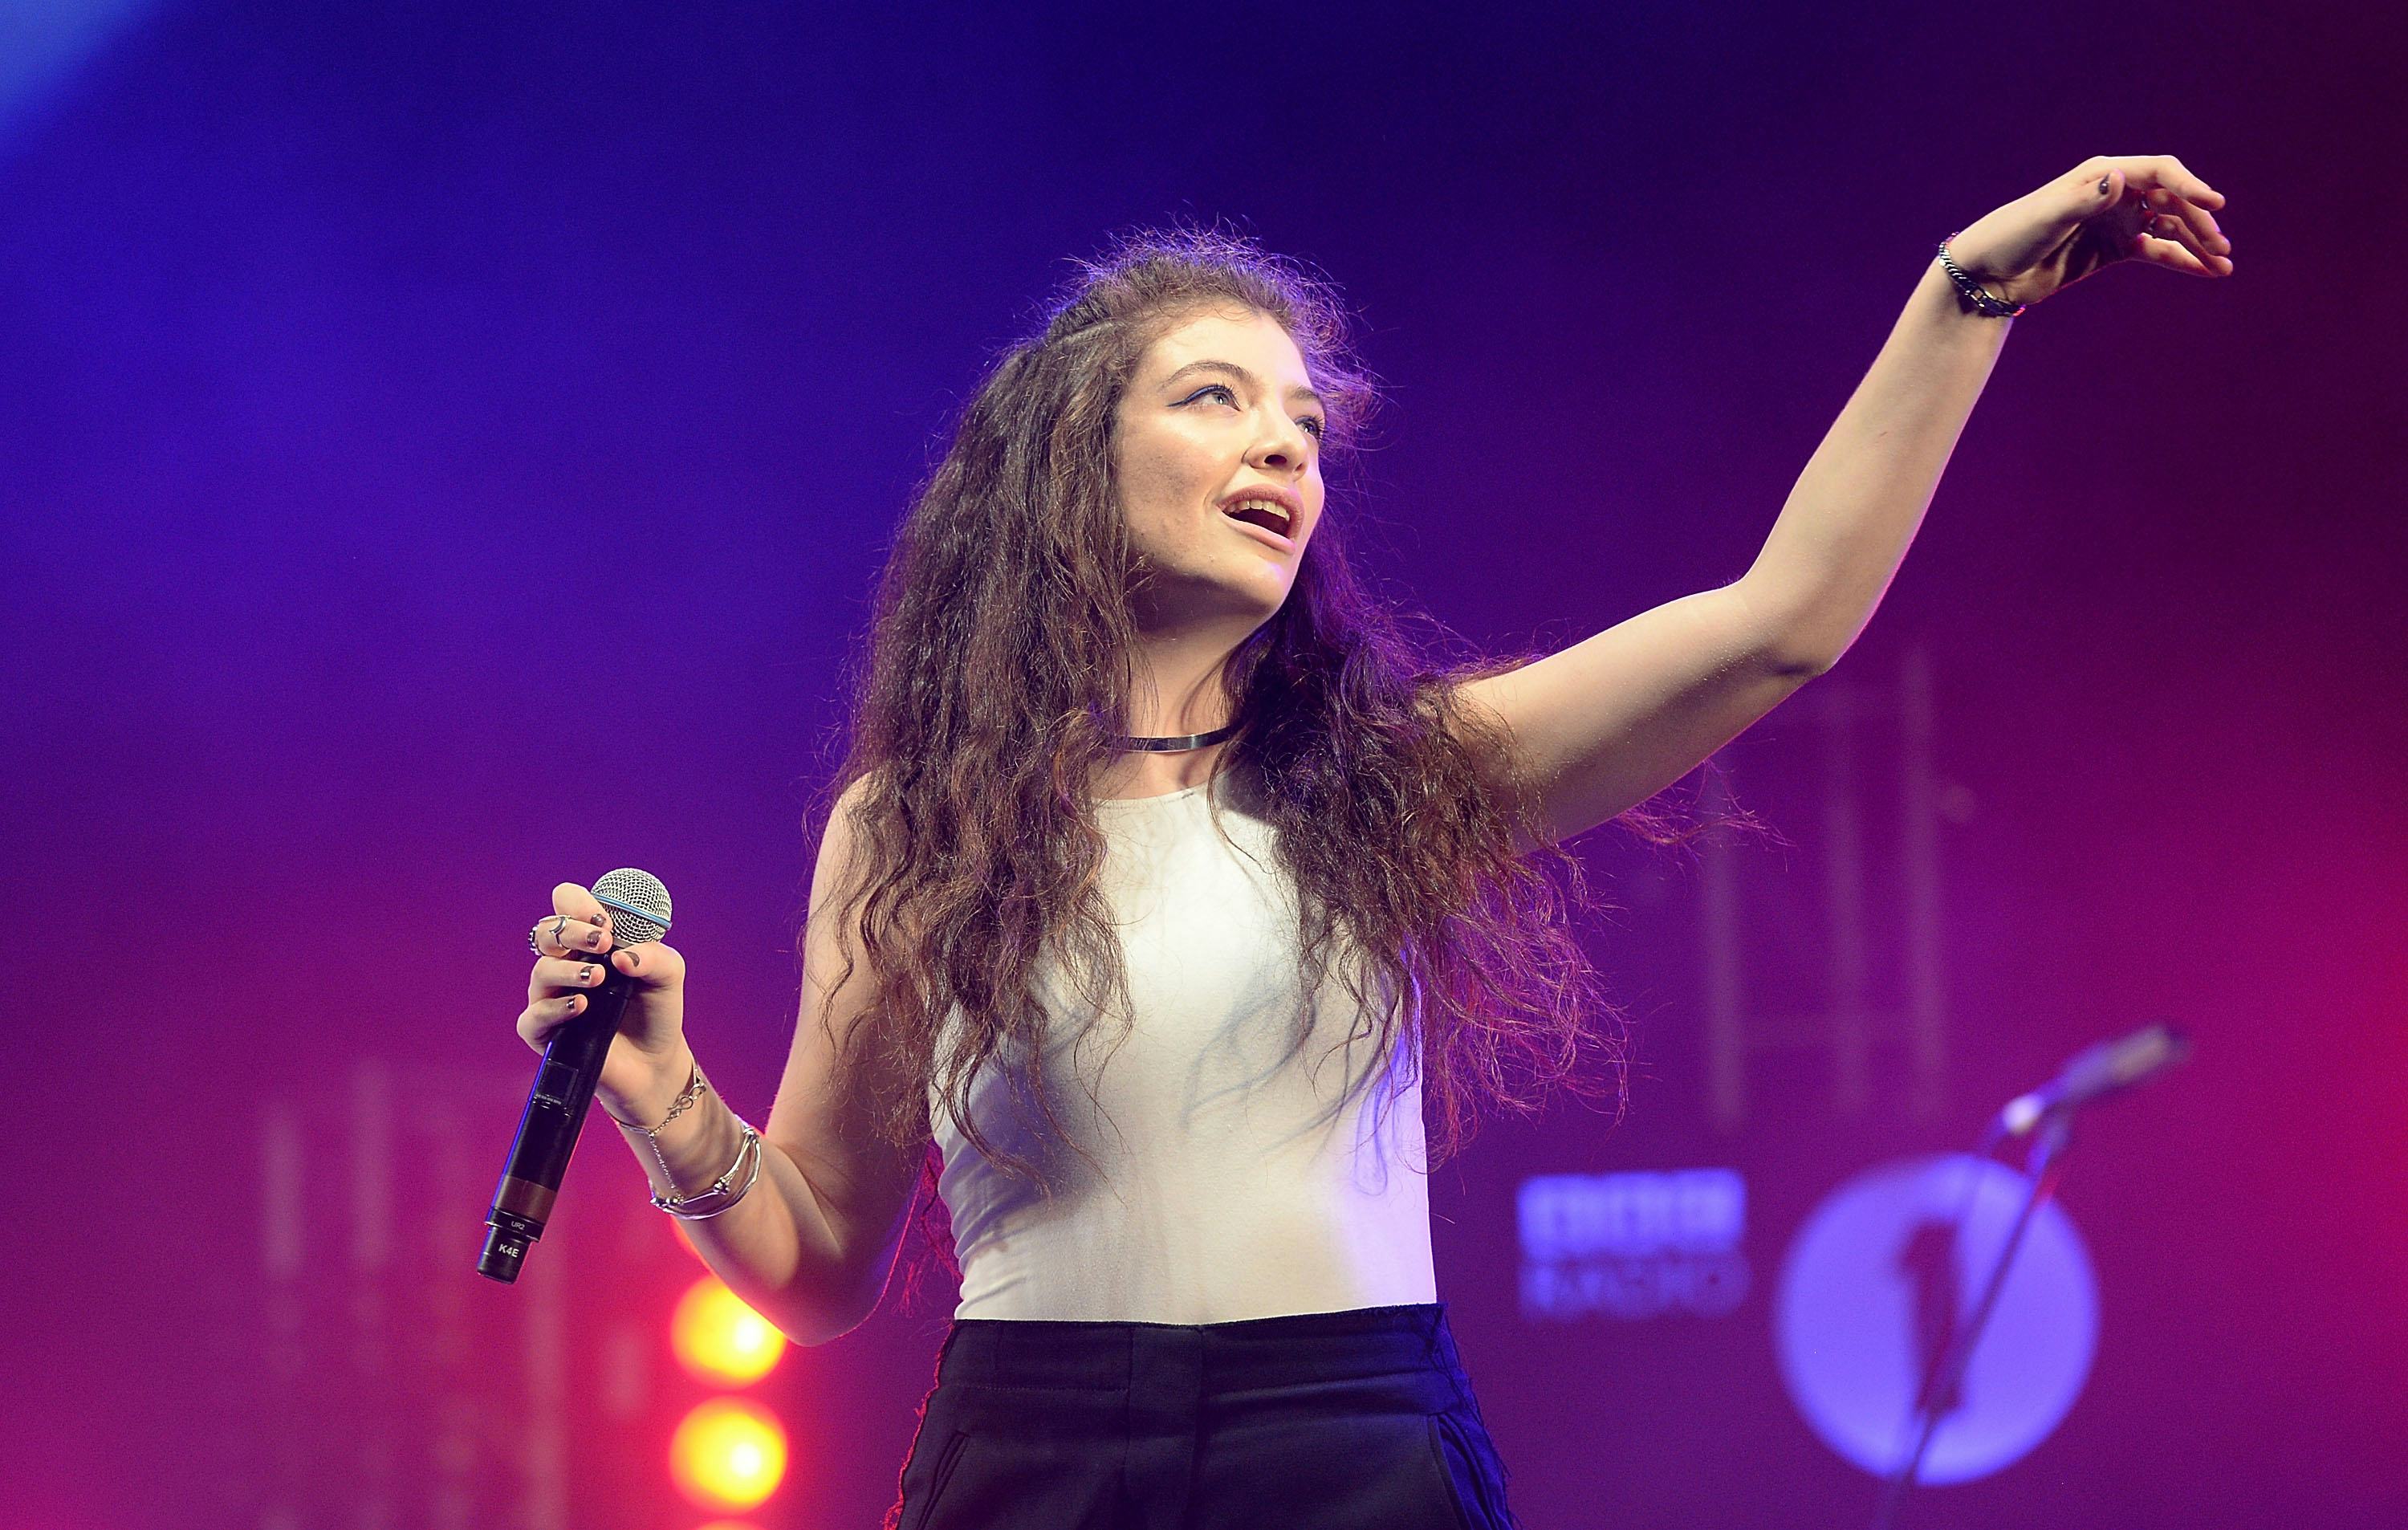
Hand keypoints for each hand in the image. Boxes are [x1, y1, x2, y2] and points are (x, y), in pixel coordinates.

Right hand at [518, 881, 691, 1118]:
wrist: (654, 1061)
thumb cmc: (656, 1010)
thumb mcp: (668, 975)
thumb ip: (654, 956)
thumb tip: (622, 956)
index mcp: (590, 942)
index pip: (567, 905)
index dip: (578, 904)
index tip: (605, 921)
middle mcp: (565, 964)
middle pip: (547, 932)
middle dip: (572, 930)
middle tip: (603, 942)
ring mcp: (551, 996)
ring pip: (541, 971)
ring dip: (568, 970)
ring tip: (598, 978)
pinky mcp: (545, 1032)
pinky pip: (533, 1016)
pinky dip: (555, 1008)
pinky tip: (580, 1006)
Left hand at [1944, 155, 2232, 309]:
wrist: (1986, 273)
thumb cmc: (2011, 236)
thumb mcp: (2047, 216)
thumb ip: (2084, 199)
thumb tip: (2117, 178)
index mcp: (2101, 174)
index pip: (2159, 172)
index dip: (2190, 186)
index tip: (2215, 205)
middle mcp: (2114, 193)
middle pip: (2171, 201)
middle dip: (2199, 222)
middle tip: (2222, 247)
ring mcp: (2116, 221)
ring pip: (2169, 227)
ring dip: (2197, 243)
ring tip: (2224, 264)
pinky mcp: (2114, 249)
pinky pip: (2157, 251)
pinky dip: (2181, 260)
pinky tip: (2206, 271)